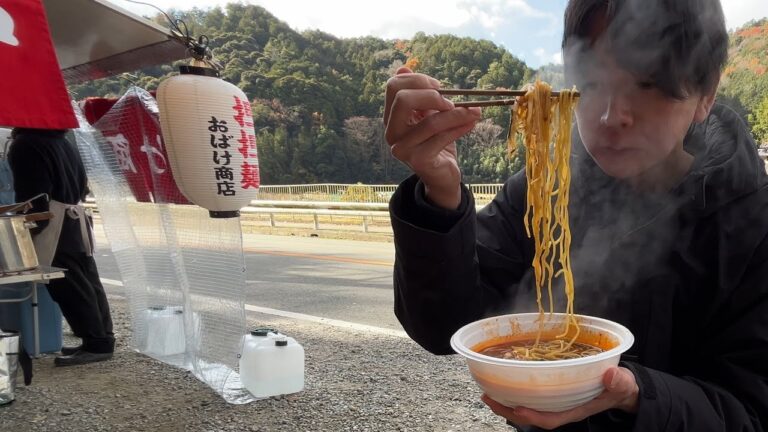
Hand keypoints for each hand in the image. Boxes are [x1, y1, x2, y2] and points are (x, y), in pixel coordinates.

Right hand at [383, 67, 480, 208]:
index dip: (417, 80)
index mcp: (390, 117)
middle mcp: (391, 132)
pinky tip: (472, 122)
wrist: (442, 175)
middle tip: (450, 100)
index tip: (439, 86)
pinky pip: (442, 137)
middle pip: (402, 99)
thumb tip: (404, 68)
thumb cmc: (436, 141)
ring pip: (430, 120)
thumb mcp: (428, 114)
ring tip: (475, 111)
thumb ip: (419, 94)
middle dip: (431, 94)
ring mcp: (402, 148)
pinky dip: (460, 127)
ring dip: (457, 113)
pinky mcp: (418, 160)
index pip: (393, 86)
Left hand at [481, 367, 638, 429]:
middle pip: (531, 415)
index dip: (532, 415)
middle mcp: (562, 408)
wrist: (621, 388)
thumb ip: (618, 382)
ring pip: (528, 406)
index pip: (550, 418)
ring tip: (487, 391)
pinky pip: (531, 395)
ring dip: (507, 401)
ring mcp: (557, 401)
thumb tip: (610, 376)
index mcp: (576, 409)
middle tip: (487, 397)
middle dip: (508, 410)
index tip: (516, 408)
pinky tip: (504, 382)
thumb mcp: (622, 384)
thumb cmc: (620, 387)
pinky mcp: (554, 393)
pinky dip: (516, 390)